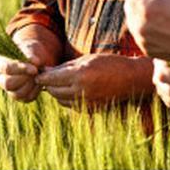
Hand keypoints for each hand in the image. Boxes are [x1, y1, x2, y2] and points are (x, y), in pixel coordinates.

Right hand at [0, 30, 56, 102]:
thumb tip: (36, 62)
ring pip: (17, 94)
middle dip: (25, 79)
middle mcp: (1, 78)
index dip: (21, 69)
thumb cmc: (30, 51)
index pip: (7, 68)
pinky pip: (26, 98)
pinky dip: (35, 90)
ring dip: (31, 85)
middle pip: (8, 84)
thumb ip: (30, 54)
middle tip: (37, 72)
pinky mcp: (19, 96)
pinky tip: (40, 81)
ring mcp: (9, 89)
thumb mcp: (29, 48)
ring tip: (39, 75)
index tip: (35, 69)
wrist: (36, 59)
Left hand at [35, 53, 152, 107]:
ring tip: (59, 84)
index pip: (51, 79)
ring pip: (61, 100)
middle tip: (47, 78)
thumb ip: (66, 66)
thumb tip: (47, 71)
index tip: (38, 74)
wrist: (131, 79)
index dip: (42, 77)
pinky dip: (67, 99)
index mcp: (80, 75)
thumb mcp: (87, 59)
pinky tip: (71, 90)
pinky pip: (71, 106)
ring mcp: (86, 102)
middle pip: (53, 91)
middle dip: (48, 85)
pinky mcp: (90, 110)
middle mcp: (81, 90)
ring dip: (57, 93)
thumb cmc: (110, 63)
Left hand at [123, 0, 169, 62]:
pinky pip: (140, 34)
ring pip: (133, 20)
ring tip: (167, 18)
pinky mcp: (146, 49)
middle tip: (166, 6)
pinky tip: (166, 30)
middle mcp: (138, 26)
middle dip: (142, 2)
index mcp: (144, 8)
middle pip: (129, 5)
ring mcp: (142, 40)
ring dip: (144, 16)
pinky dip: (149, 30)